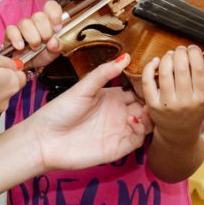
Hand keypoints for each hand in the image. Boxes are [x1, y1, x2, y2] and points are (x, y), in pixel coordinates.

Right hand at [4, 0, 65, 69]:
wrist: (28, 65)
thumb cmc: (41, 55)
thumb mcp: (54, 53)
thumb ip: (57, 47)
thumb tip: (54, 42)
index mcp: (48, 21)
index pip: (51, 6)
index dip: (55, 14)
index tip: (57, 28)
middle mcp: (35, 21)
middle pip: (39, 16)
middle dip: (44, 31)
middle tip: (45, 41)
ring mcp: (22, 26)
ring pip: (25, 23)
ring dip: (32, 38)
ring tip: (35, 47)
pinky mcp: (10, 33)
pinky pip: (11, 30)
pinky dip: (17, 39)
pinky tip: (21, 47)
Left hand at [28, 54, 150, 169]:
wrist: (44, 140)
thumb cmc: (58, 113)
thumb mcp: (83, 88)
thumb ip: (104, 73)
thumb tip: (125, 57)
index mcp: (112, 97)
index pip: (137, 90)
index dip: (147, 85)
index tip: (155, 76)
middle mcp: (118, 113)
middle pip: (146, 106)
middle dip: (154, 100)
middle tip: (159, 92)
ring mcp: (119, 130)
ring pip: (147, 123)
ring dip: (151, 115)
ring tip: (147, 107)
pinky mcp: (118, 147)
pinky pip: (138, 139)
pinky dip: (140, 129)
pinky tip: (131, 120)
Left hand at [140, 46, 203, 145]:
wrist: (178, 134)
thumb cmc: (196, 113)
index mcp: (201, 98)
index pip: (199, 70)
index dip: (195, 54)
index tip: (193, 47)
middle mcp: (185, 102)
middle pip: (182, 69)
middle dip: (180, 53)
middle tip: (181, 49)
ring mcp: (167, 104)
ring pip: (165, 73)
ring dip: (167, 58)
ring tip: (170, 54)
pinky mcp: (152, 105)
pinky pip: (148, 82)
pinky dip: (150, 68)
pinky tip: (156, 62)